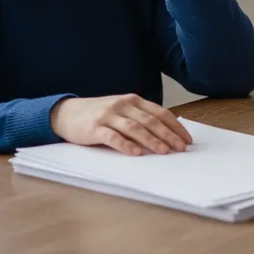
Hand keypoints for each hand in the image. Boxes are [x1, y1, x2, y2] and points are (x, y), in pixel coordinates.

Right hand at [50, 94, 193, 155]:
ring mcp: (108, 115)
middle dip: (168, 135)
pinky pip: (112, 137)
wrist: (66, 112)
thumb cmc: (99, 114)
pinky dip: (126, 145)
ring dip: (151, 140)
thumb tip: (167, 133)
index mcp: (133, 100)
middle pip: (151, 121)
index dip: (175, 126)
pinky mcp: (94, 128)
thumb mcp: (122, 110)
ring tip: (164, 151)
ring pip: (135, 128)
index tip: (187, 139)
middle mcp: (123, 105)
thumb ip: (140, 117)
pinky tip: (136, 153)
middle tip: (181, 148)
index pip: (160, 112)